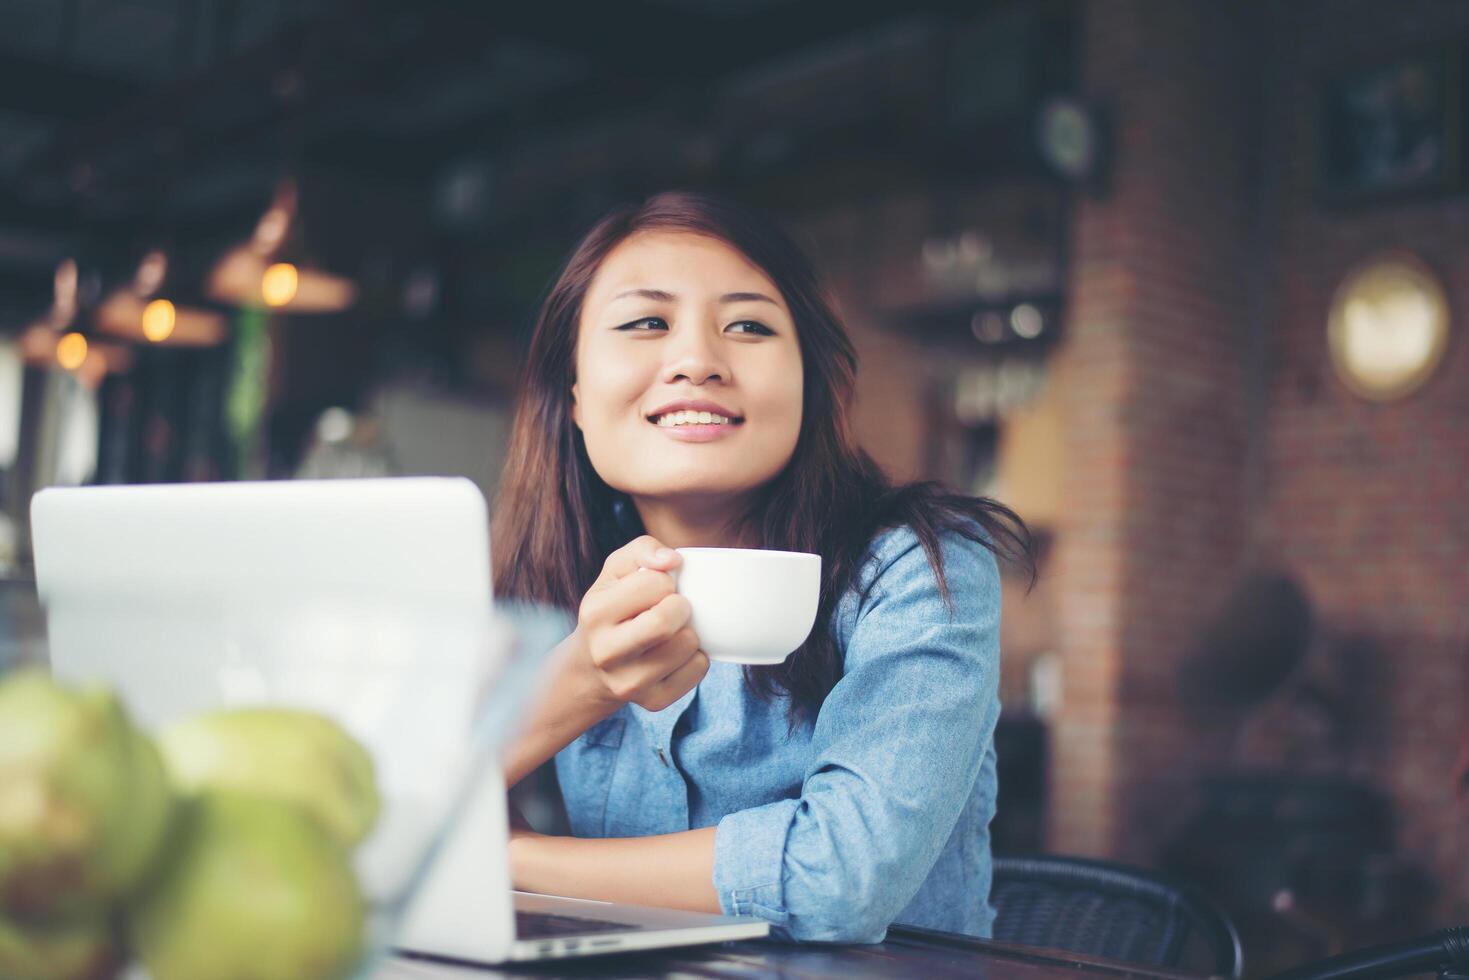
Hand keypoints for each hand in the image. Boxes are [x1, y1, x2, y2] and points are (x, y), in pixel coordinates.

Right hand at [572, 535, 708, 711]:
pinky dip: (697, 657)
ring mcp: (628, 683)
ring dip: (690, 632)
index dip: (665, 581)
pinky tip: (676, 654)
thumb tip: (673, 560)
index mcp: (595, 612)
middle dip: (682, 607)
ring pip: (688, 646)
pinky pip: (698, 670)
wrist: (589, 668)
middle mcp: (606, 652)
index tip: (655, 590)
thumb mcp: (615, 571)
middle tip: (674, 608)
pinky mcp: (652, 702)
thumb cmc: (611, 608)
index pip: (655, 583)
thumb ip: (643, 549)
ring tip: (673, 632)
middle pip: (667, 621)